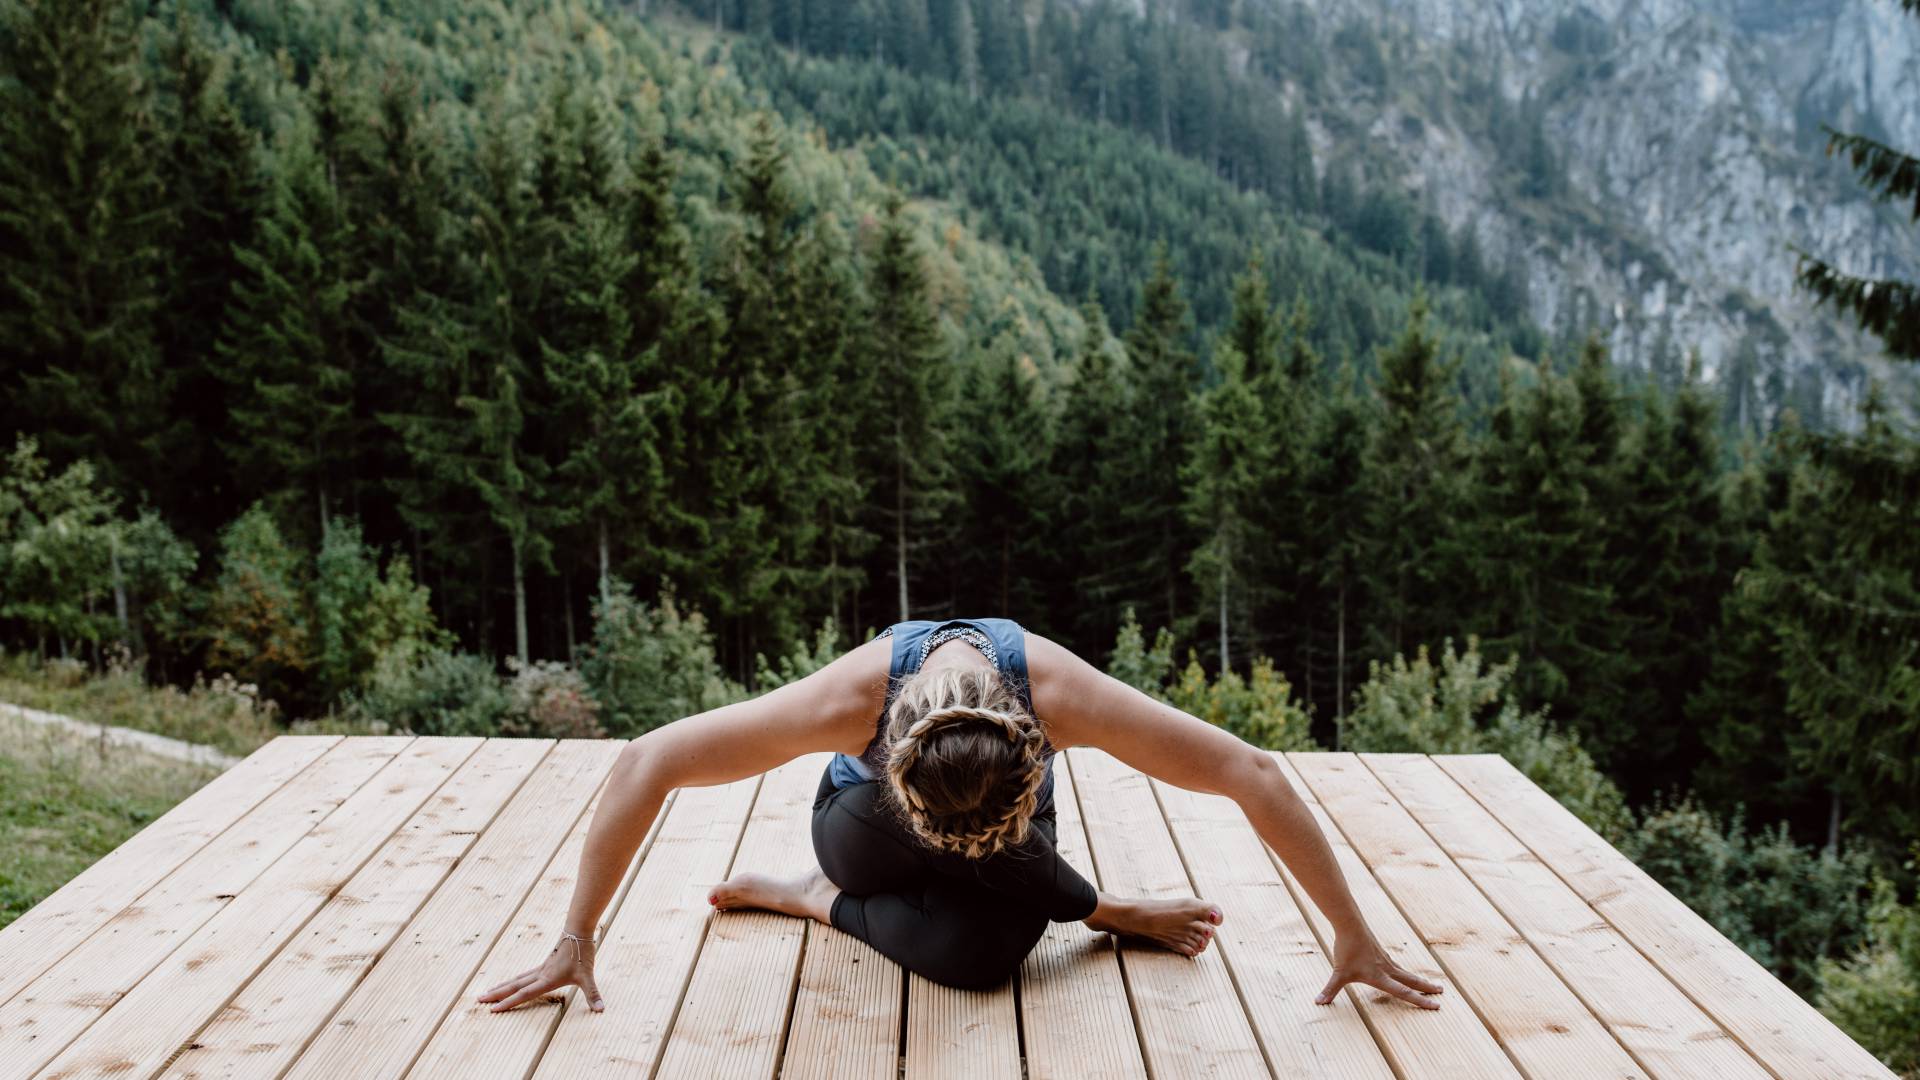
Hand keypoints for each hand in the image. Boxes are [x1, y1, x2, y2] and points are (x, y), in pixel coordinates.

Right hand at [478, 930, 604, 1012]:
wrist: (578, 932)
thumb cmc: (582, 954)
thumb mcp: (588, 977)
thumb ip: (593, 994)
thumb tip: (601, 1009)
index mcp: (547, 979)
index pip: (524, 993)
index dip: (508, 1002)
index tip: (493, 1009)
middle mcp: (539, 974)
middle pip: (513, 986)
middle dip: (496, 994)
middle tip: (478, 1000)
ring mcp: (539, 969)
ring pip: (515, 980)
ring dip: (500, 987)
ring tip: (485, 993)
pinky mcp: (542, 965)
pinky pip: (522, 976)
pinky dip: (511, 982)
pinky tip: (506, 985)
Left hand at [1315, 931, 1443, 1009]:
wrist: (1350, 924)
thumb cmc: (1346, 949)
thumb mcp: (1338, 973)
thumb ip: (1330, 989)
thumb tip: (1318, 1002)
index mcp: (1380, 977)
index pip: (1404, 992)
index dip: (1420, 1001)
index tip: (1436, 1005)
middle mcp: (1387, 969)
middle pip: (1411, 981)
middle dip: (1426, 989)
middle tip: (1442, 993)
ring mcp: (1386, 960)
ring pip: (1406, 972)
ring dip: (1419, 980)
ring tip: (1431, 985)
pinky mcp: (1382, 952)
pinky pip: (1397, 966)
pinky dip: (1406, 972)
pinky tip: (1405, 973)